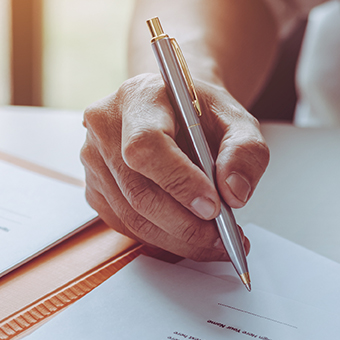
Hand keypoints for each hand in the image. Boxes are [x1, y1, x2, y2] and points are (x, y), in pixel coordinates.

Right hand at [80, 72, 267, 260]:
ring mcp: (94, 161)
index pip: (147, 145)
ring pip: (132, 216)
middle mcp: (105, 127)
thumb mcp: (237, 118)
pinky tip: (190, 238)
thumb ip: (245, 150)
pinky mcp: (95, 189)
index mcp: (138, 97)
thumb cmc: (200, 113)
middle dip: (185, 224)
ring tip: (214, 242)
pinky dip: (163, 240)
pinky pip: (127, 226)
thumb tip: (234, 193)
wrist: (177, 111)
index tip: (213, 206)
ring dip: (178, 239)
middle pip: (138, 190)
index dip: (179, 181)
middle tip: (222, 237)